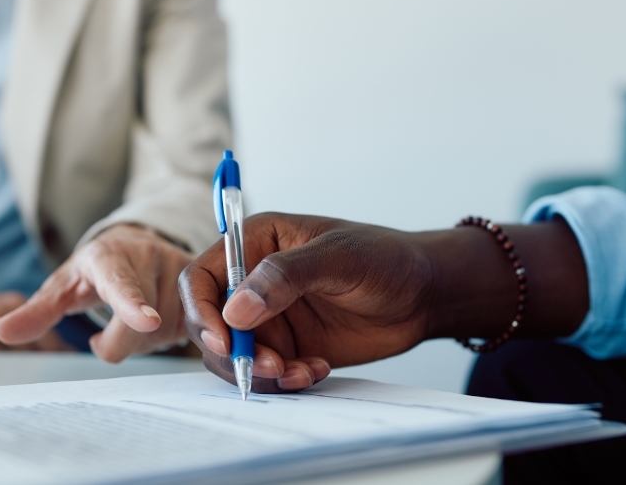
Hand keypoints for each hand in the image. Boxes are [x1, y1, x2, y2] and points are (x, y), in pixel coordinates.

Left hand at [0, 224, 191, 361]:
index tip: (146, 320)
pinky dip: (169, 334)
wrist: (134, 245)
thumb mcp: (61, 287)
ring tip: (135, 314)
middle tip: (105, 329)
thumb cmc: (92, 270)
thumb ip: (35, 313)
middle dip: (119, 340)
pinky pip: (186, 330)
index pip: (120, 285)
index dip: (132, 306)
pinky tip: (159, 317)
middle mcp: (149, 256)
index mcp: (108, 258)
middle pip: (138, 330)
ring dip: (145, 339)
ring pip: (163, 335)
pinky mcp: (199, 284)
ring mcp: (179, 269)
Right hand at [177, 213, 438, 393]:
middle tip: (272, 366)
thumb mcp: (338, 258)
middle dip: (233, 352)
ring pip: (234, 355)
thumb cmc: (385, 259)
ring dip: (259, 371)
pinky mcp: (288, 346)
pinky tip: (315, 370)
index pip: (202, 277)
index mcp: (255, 244)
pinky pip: (265, 372)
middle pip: (211, 323)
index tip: (224, 339)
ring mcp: (269, 317)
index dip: (202, 310)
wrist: (423, 295)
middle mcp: (253, 281)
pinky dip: (283, 381)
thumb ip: (285, 276)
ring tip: (300, 372)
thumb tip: (236, 308)